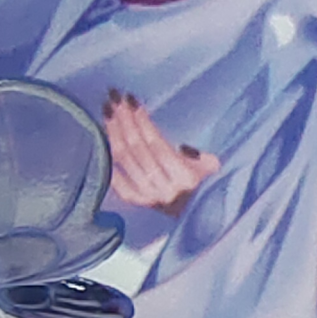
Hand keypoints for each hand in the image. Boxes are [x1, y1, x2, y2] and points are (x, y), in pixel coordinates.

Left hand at [103, 90, 220, 215]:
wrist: (202, 219)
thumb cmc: (209, 185)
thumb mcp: (213, 169)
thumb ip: (200, 157)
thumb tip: (183, 149)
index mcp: (185, 178)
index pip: (157, 144)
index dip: (142, 121)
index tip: (132, 101)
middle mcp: (164, 189)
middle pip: (137, 148)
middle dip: (125, 119)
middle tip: (114, 98)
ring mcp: (148, 196)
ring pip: (125, 159)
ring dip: (114, 132)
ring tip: (108, 111)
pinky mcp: (137, 202)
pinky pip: (117, 177)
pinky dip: (109, 158)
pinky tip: (103, 139)